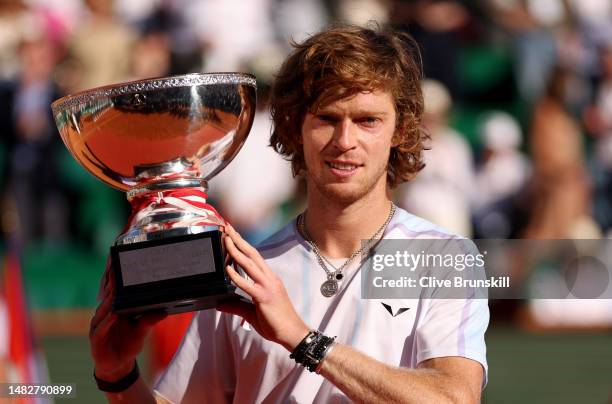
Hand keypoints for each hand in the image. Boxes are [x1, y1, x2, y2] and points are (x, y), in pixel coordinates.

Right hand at [90, 259, 166, 380]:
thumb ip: (150, 319)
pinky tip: (114, 315)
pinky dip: (108, 321)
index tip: (118, 260)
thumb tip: (164, 310)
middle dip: (111, 281)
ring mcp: (98, 325)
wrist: (117, 365)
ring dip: (110, 299)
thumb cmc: (128, 343)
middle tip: (117, 268)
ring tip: (116, 288)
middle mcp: (104, 313)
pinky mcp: (96, 339)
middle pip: (107, 294)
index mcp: (113, 308)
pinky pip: (102, 328)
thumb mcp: (142, 330)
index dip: (114, 275)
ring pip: (104, 309)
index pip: (114, 288)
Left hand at [218, 225, 309, 351]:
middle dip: (239, 240)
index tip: (232, 234)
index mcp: (268, 279)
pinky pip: (248, 285)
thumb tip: (220, 303)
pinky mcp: (265, 297)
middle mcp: (269, 278)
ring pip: (250, 264)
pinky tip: (227, 268)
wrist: (293, 333)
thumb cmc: (276, 323)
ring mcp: (268, 286)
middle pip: (252, 254)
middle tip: (227, 227)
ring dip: (236, 250)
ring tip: (226, 239)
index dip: (243, 244)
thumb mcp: (252, 313)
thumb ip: (236, 306)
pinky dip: (237, 276)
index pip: (254, 257)